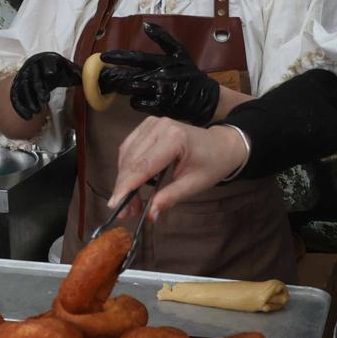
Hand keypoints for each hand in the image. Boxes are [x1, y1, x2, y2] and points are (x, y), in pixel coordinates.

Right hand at [9, 52, 77, 119]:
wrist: (41, 67)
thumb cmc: (57, 69)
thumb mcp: (67, 69)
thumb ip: (76, 73)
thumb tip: (85, 78)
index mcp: (46, 60)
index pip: (47, 61)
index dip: (49, 66)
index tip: (51, 73)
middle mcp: (33, 67)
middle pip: (34, 78)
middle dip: (38, 89)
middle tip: (44, 100)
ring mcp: (24, 77)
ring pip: (24, 88)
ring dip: (29, 100)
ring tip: (36, 111)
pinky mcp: (17, 87)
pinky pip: (17, 97)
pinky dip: (21, 108)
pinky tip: (27, 116)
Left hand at [99, 22, 220, 126]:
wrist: (205, 98)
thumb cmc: (190, 74)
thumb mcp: (180, 52)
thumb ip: (163, 38)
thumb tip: (145, 24)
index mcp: (162, 61)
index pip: (136, 58)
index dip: (118, 57)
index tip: (103, 57)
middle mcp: (160, 76)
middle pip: (129, 77)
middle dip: (116, 77)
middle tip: (107, 78)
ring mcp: (160, 93)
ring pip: (131, 90)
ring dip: (125, 89)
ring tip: (124, 87)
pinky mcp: (160, 107)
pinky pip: (138, 104)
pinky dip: (136, 101)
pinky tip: (141, 98)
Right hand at [111, 117, 247, 219]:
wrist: (222, 144)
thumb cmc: (212, 164)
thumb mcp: (195, 185)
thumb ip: (171, 197)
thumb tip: (150, 214)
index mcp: (174, 138)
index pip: (143, 165)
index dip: (126, 187)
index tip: (114, 206)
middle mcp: (159, 126)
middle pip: (131, 160)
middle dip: (124, 187)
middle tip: (126, 212)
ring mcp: (152, 123)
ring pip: (126, 153)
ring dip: (124, 178)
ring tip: (130, 201)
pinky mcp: (148, 125)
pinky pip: (129, 147)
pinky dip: (127, 166)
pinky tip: (131, 183)